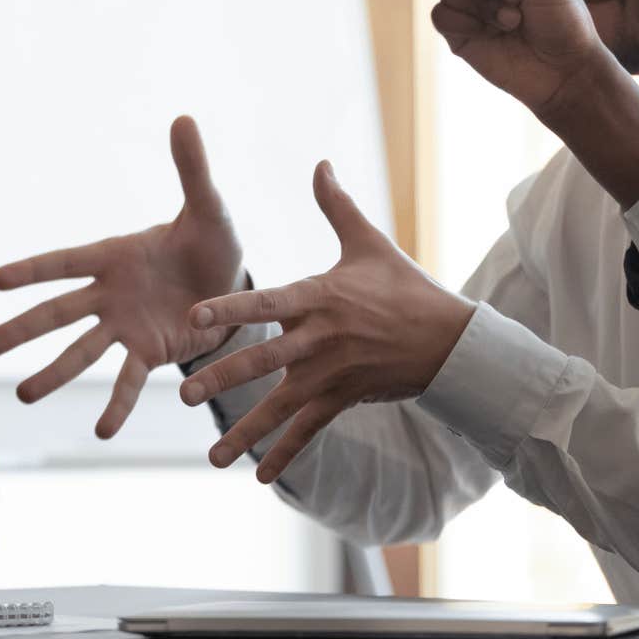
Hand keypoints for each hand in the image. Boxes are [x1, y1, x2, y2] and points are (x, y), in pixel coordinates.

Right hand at [0, 117, 243, 437]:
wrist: (237, 285)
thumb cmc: (214, 241)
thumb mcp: (209, 208)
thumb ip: (191, 169)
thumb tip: (184, 119)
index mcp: (115, 256)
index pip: (66, 262)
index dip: (33, 271)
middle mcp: (110, 294)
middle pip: (59, 314)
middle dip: (23, 330)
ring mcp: (126, 327)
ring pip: (82, 353)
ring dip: (54, 374)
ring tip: (24, 397)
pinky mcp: (150, 353)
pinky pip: (128, 381)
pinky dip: (117, 405)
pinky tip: (103, 432)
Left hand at [181, 161, 475, 482]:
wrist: (453, 339)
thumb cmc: (405, 288)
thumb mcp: (370, 244)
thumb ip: (336, 206)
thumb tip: (320, 163)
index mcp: (319, 298)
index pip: (267, 302)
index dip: (231, 308)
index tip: (195, 316)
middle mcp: (321, 339)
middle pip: (265, 361)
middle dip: (224, 378)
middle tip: (185, 393)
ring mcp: (333, 374)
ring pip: (282, 406)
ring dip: (246, 432)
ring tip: (212, 457)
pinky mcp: (345, 398)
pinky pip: (310, 430)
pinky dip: (285, 453)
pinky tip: (258, 475)